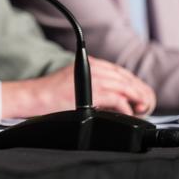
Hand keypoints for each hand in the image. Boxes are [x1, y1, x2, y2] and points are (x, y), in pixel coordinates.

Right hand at [1, 57, 155, 119]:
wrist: (32, 98)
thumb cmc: (49, 96)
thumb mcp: (76, 86)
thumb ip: (94, 88)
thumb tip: (115, 103)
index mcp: (90, 63)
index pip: (120, 72)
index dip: (135, 84)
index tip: (142, 97)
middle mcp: (94, 67)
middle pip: (126, 78)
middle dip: (140, 92)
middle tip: (146, 105)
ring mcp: (93, 78)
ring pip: (126, 86)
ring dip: (138, 99)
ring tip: (143, 110)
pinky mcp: (91, 91)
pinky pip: (117, 99)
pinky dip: (126, 108)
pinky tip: (129, 114)